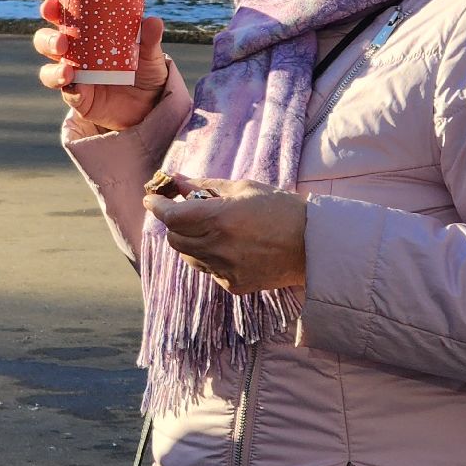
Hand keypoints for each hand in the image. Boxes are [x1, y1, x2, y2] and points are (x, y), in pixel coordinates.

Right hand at [34, 0, 168, 132]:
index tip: (52, 5)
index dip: (52, 10)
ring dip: (53, 70)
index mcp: (85, 34)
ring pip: (49, 72)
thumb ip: (149, 39)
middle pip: (46, 43)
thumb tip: (153, 21)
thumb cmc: (145, 70)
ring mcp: (74, 78)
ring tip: (67, 70)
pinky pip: (69, 94)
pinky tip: (81, 88)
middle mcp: (74, 54)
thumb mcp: (149, 53)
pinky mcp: (80, 99)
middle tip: (62, 41)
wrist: (150, 104)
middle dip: (47, 40)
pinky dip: (73, 91)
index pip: (61, 18)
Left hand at [144, 179, 306, 294]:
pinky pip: (209, 270)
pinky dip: (210, 257)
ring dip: (190, 241)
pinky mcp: (234, 285)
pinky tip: (230, 247)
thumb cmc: (280, 208)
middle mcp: (218, 246)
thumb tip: (176, 180)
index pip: (171, 217)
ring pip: (189, 257)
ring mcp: (225, 269)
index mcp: (219, 218)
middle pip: (175, 239)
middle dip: (174, 224)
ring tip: (212, 229)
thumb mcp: (242, 188)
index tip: (151, 199)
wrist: (313, 244)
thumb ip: (205, 186)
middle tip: (185, 211)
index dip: (157, 207)